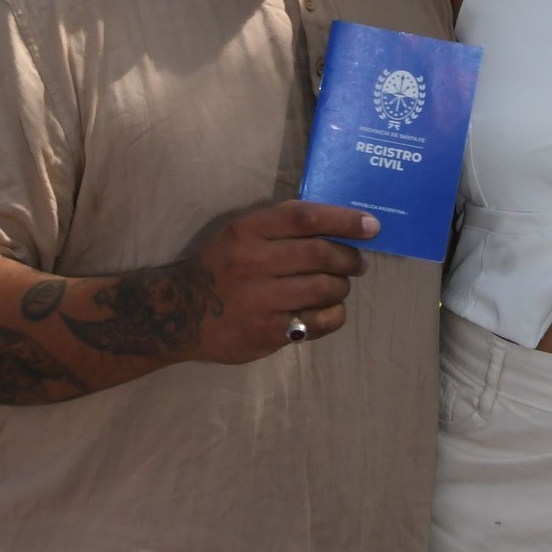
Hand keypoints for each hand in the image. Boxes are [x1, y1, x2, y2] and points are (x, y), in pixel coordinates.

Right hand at [190, 199, 377, 364]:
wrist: (180, 312)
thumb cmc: (220, 266)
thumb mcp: (241, 233)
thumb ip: (281, 226)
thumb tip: (339, 224)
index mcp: (248, 231)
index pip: (306, 218)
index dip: (344, 220)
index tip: (371, 226)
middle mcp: (254, 262)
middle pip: (321, 255)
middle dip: (349, 259)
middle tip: (357, 263)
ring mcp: (260, 300)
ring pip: (324, 289)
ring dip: (341, 287)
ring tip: (338, 286)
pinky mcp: (267, 333)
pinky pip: (318, 322)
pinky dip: (334, 314)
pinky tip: (330, 310)